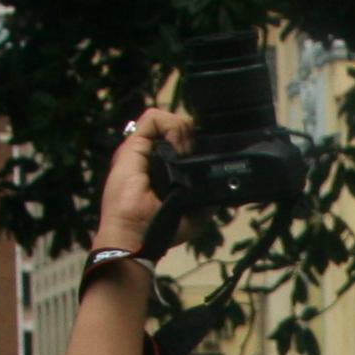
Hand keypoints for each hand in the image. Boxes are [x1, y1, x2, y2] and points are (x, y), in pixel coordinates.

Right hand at [94, 105, 193, 254]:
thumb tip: (223, 185)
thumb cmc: (160, 230)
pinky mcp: (131, 146)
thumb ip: (207, 197)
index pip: (179, 141)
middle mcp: (149, 156)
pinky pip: (152, 118)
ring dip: (182, 130)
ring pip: (164, 119)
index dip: (194, 142)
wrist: (135, 236)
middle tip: (196, 154)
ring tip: (187, 152)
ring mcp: (139, 150)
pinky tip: (179, 147)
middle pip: (174, 128)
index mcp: (160, 169)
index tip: (204, 155)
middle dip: (191, 134)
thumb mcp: (195, 215)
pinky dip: (171, 126)